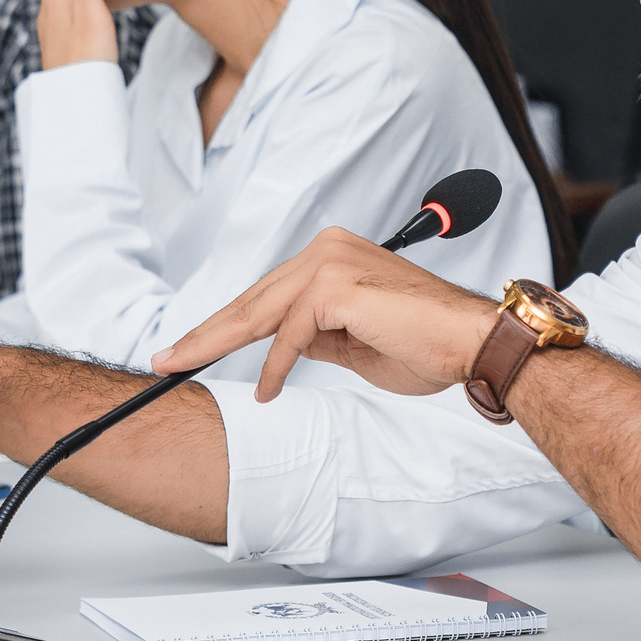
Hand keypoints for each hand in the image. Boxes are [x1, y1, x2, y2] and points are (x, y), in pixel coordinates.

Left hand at [151, 227, 497, 402]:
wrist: (473, 342)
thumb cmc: (426, 345)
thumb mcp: (353, 345)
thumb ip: (316, 339)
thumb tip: (282, 350)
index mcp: (331, 256)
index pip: (267, 294)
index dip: (225, 324)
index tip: (189, 349)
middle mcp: (326, 250)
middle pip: (253, 299)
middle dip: (206, 333)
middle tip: (167, 358)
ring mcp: (330, 263)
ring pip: (261, 312)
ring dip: (218, 344)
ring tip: (183, 366)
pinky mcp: (336, 286)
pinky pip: (292, 334)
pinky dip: (277, 366)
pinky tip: (269, 390)